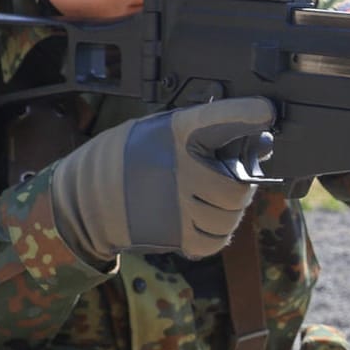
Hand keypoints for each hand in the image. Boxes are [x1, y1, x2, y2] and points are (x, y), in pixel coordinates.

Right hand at [50, 97, 275, 262]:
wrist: (84, 199)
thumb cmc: (129, 159)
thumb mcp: (163, 131)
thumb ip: (211, 134)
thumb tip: (263, 143)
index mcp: (176, 133)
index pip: (217, 118)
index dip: (244, 113)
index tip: (266, 110)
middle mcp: (180, 168)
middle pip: (238, 184)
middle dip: (239, 183)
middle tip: (226, 176)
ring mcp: (178, 205)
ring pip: (231, 215)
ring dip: (228, 210)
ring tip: (207, 198)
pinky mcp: (175, 235)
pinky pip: (216, 239)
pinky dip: (215, 232)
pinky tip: (200, 218)